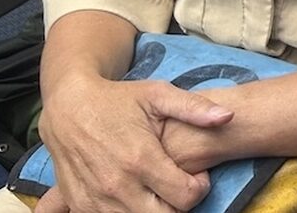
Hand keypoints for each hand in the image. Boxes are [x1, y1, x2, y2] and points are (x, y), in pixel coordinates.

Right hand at [36, 74, 232, 211]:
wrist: (68, 107)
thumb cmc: (117, 99)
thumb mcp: (157, 94)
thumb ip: (194, 108)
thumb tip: (228, 116)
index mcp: (141, 159)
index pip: (186, 197)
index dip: (199, 188)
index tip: (197, 175)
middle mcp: (118, 184)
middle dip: (179, 204)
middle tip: (179, 184)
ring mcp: (96, 198)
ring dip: (154, 209)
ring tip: (158, 187)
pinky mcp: (80, 204)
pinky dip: (127, 211)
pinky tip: (135, 193)